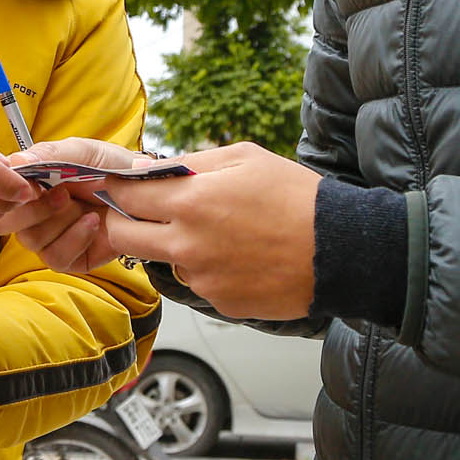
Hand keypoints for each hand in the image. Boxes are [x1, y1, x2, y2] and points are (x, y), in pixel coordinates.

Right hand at [0, 137, 143, 271]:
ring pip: (31, 240)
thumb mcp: (82, 152)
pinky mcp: (69, 259)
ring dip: (60, 221)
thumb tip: (15, 161)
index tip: (32, 186)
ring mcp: (49, 237)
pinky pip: (56, 257)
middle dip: (33, 210)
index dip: (8, 193)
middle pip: (4, 223)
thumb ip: (49, 154)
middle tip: (63, 194)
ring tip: (85, 206)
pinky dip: (75, 239)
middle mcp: (33, 212)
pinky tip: (93, 223)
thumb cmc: (112, 168)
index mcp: (29, 184)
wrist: (145, 193)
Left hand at [98, 142, 320, 319]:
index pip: (125, 196)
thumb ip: (189, 161)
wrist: (341, 250)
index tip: (121, 184)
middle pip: (122, 237)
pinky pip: (196, 281)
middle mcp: (187, 245)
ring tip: (218, 231)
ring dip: (172, 245)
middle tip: (145, 210)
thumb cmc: (297, 197)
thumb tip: (148, 167)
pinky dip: (207, 268)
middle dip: (124, 221)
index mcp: (191, 202)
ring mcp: (202, 278)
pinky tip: (240, 254)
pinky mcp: (219, 303)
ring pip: (162, 260)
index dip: (118, 188)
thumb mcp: (244, 157)